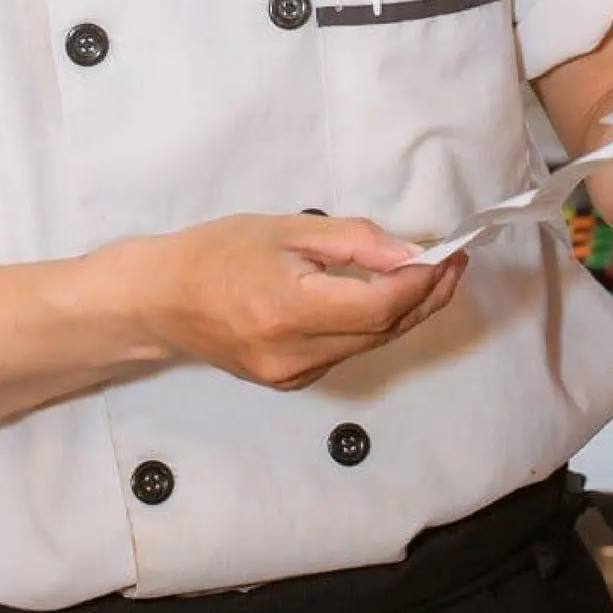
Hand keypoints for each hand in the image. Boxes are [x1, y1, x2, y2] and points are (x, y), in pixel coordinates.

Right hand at [134, 214, 468, 389]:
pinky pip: (346, 352)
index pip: (379, 305)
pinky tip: (381, 298)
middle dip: (424, 297)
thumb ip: (352, 241)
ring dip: (403, 312)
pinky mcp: (290, 382)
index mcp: (290, 310)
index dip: (422, 283)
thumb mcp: (286, 229)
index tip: (449, 255)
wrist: (159, 299)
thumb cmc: (216, 251)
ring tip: (428, 276)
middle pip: (382, 331)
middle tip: (453, 264)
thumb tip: (410, 253)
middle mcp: (295, 355)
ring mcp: (293, 376)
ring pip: (369, 345)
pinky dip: (371, 326)